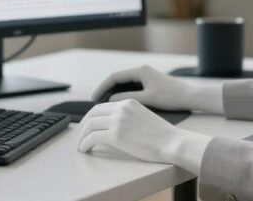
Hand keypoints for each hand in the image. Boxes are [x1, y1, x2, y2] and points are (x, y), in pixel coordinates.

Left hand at [76, 99, 211, 172]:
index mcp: (129, 103)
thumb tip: (116, 126)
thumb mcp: (144, 116)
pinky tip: (85, 149)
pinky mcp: (116, 135)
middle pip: (93, 113)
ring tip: (81, 145)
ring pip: (90, 125)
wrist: (172, 142)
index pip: (103, 106)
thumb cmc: (162, 135)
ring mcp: (118, 121)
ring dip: (82, 136)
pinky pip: (92, 138)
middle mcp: (121, 108)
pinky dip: (85, 144)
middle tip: (81, 136)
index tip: (89, 126)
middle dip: (84, 125)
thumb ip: (130, 117)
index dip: (93, 117)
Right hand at [91, 65, 222, 112]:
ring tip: (103, 106)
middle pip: (117, 80)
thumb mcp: (148, 99)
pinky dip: (122, 96)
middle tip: (94, 103)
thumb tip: (110, 100)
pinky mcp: (148, 84)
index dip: (102, 87)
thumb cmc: (171, 97)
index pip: (114, 77)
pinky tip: (117, 106)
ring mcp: (145, 78)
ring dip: (113, 94)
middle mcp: (141, 71)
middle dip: (105, 90)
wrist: (190, 97)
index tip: (93, 98)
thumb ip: (128, 98)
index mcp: (140, 71)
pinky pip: (130, 89)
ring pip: (123, 85)